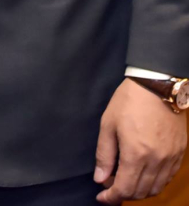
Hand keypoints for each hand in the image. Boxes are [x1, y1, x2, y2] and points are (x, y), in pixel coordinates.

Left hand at [94, 79, 186, 201]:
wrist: (157, 86)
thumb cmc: (128, 101)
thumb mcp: (108, 124)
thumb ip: (104, 154)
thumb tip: (100, 179)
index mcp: (136, 154)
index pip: (125, 189)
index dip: (112, 197)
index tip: (102, 198)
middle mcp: (156, 161)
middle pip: (141, 192)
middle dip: (124, 194)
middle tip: (110, 187)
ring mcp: (171, 158)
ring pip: (156, 188)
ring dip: (140, 191)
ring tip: (125, 181)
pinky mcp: (179, 154)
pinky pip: (167, 178)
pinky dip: (155, 183)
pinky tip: (143, 174)